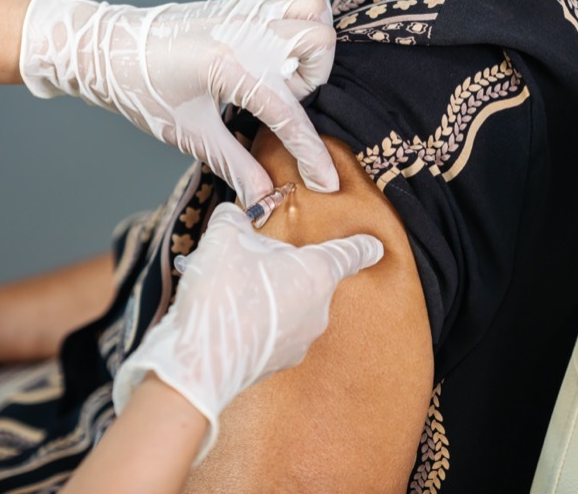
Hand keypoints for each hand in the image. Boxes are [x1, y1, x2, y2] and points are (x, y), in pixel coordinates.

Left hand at [19, 0, 338, 203]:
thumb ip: (234, 164)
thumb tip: (265, 199)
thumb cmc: (142, 91)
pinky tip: (289, 28)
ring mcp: (244, 9)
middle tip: (283, 100)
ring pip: (313, 8)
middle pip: (317, 43)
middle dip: (313, 80)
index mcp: (228, 68)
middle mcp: (243, 31)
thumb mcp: (189, 134)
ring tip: (284, 68)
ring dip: (311, 41)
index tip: (325, 182)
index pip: (288, 114)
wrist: (107, 50)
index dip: (311, 155)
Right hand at [111, 203, 383, 463]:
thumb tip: (234, 215)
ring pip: (294, 306)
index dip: (361, 245)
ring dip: (274, 297)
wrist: (203, 360)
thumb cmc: (222, 294)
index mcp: (315, 272)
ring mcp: (303, 339)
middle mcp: (319, 308)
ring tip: (236, 293)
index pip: (349, 253)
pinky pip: (278, 333)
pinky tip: (233, 320)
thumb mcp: (223, 239)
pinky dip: (262, 324)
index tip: (374, 244)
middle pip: (312, 278)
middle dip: (289, 268)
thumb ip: (234, 219)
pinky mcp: (282, 362)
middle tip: (254, 261)